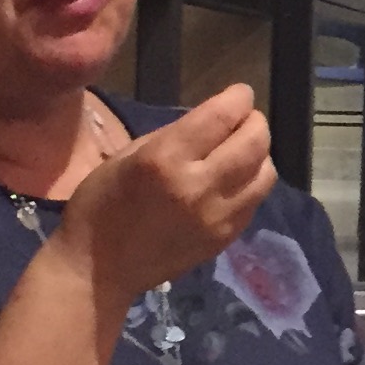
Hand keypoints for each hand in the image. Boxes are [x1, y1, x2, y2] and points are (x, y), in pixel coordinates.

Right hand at [55, 86, 277, 300]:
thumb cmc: (101, 205)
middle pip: (254, 142)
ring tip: (242, 151)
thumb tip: (212, 122)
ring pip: (265, 174)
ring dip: (259, 155)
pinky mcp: (224, 240)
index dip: (239, 98)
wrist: (99, 270)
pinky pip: (254, 202)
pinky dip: (251, 184)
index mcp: (165, 159)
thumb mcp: (127, 155)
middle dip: (255, 123)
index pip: (222, 116)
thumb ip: (174, 135)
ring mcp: (217, 217)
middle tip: (245, 119)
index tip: (241, 93)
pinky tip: (234, 181)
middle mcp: (198, 186)